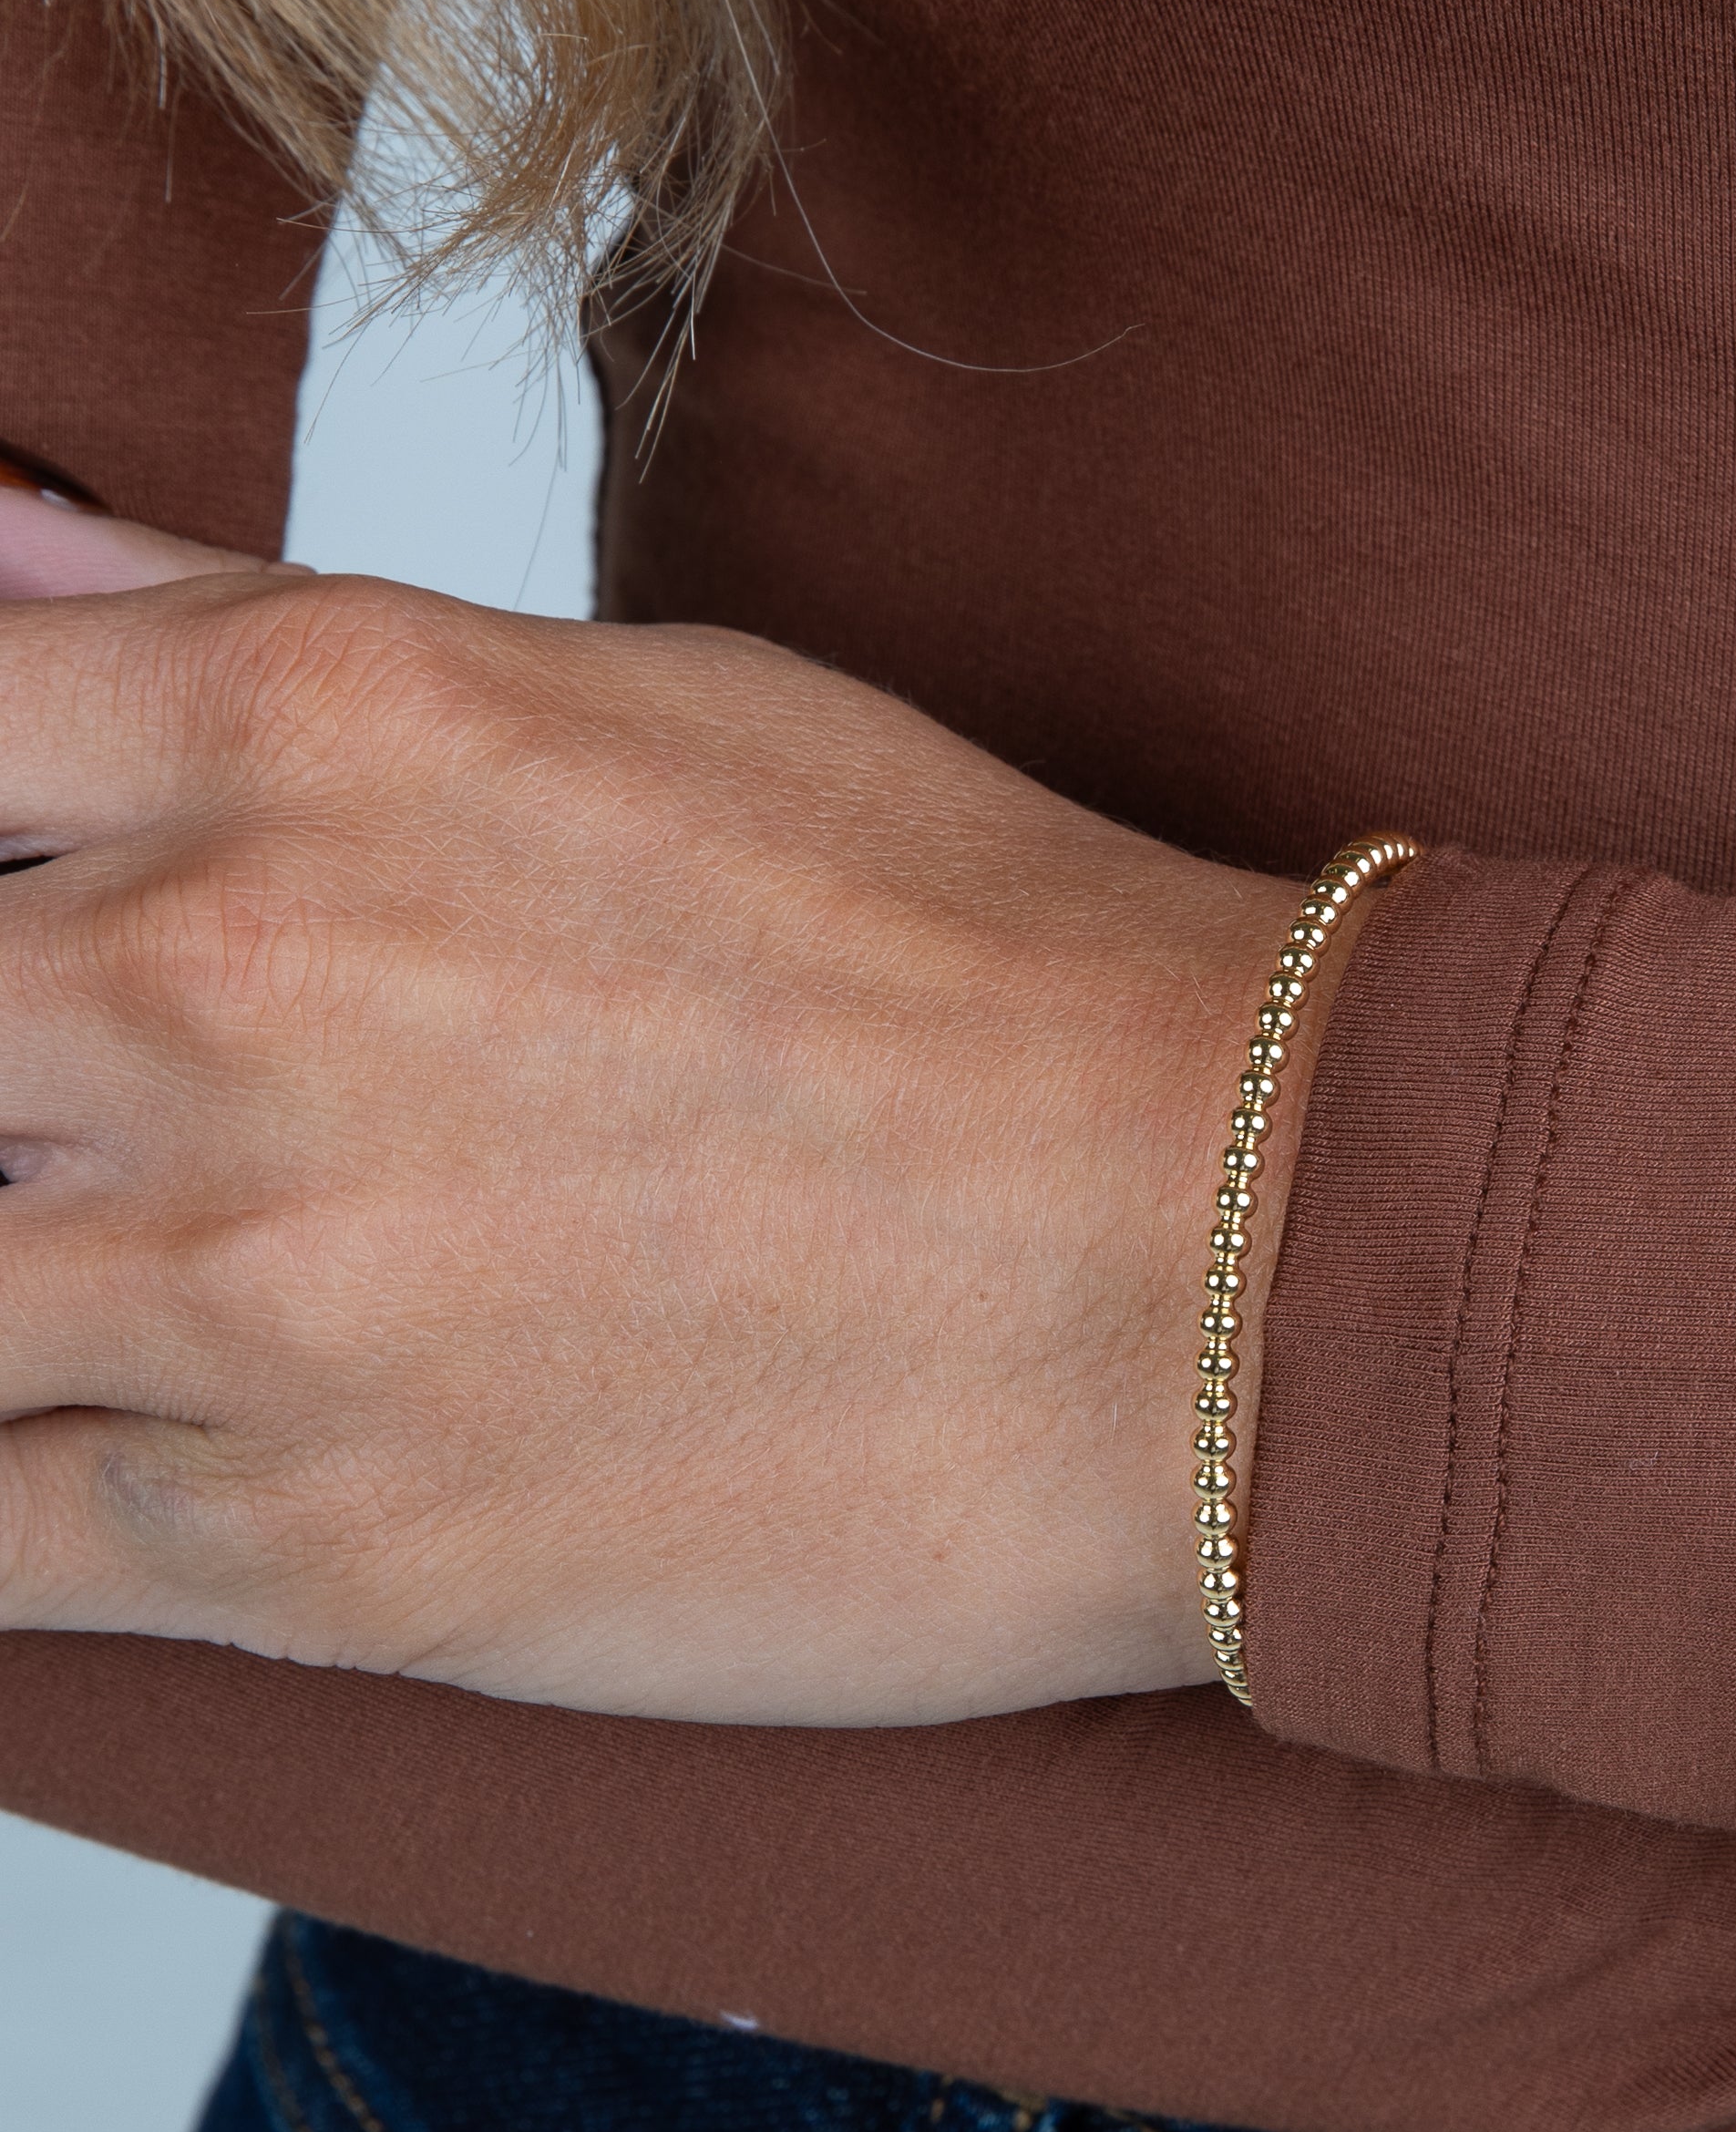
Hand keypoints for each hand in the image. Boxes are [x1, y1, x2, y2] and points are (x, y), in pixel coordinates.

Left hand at [0, 491, 1329, 1722]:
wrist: (1218, 1274)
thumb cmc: (981, 974)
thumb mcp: (643, 697)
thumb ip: (266, 641)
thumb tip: (11, 576)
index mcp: (306, 727)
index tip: (26, 900)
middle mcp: (222, 986)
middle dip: (2, 1085)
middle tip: (85, 1136)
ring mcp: (245, 1289)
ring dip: (0, 1288)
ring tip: (109, 1295)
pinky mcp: (306, 1555)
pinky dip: (1, 1505)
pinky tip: (72, 1466)